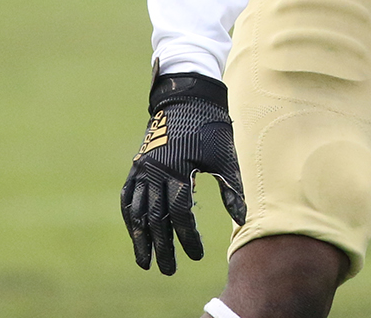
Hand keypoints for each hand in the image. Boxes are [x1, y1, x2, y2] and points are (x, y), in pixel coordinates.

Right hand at [120, 72, 246, 274]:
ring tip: (145, 261)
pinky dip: (131, 217)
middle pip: (155, 218)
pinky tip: (136, 233)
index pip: (180, 213)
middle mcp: (155, 171)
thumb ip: (232, 188)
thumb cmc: (211, 129)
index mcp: (178, 169)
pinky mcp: (137, 166)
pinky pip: (128, 197)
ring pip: (137, 211)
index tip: (196, 255)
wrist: (187, 100)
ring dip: (140, 237)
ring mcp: (142, 169)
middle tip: (168, 269)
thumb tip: (242, 219)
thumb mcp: (225, 156)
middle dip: (162, 247)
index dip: (188, 237)